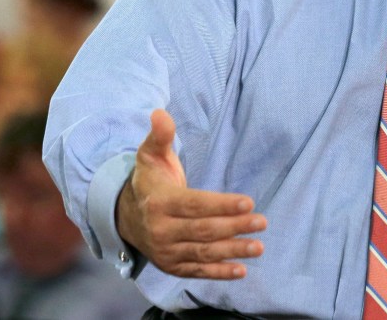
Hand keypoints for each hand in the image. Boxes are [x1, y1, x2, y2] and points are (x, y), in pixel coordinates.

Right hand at [116, 109, 266, 279]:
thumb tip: (161, 113)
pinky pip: (198, 271)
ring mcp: (166, 252)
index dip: (222, 205)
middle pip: (203, 230)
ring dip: (233, 251)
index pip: (195, 205)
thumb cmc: (149, 181)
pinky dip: (219, 273)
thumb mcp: (150, 155)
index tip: (248, 202)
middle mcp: (161, 231)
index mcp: (158, 203)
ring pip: (203, 253)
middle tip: (262, 221)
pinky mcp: (172, 266)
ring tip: (259, 247)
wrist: (124, 216)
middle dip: (234, 227)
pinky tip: (242, 270)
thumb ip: (159, 136)